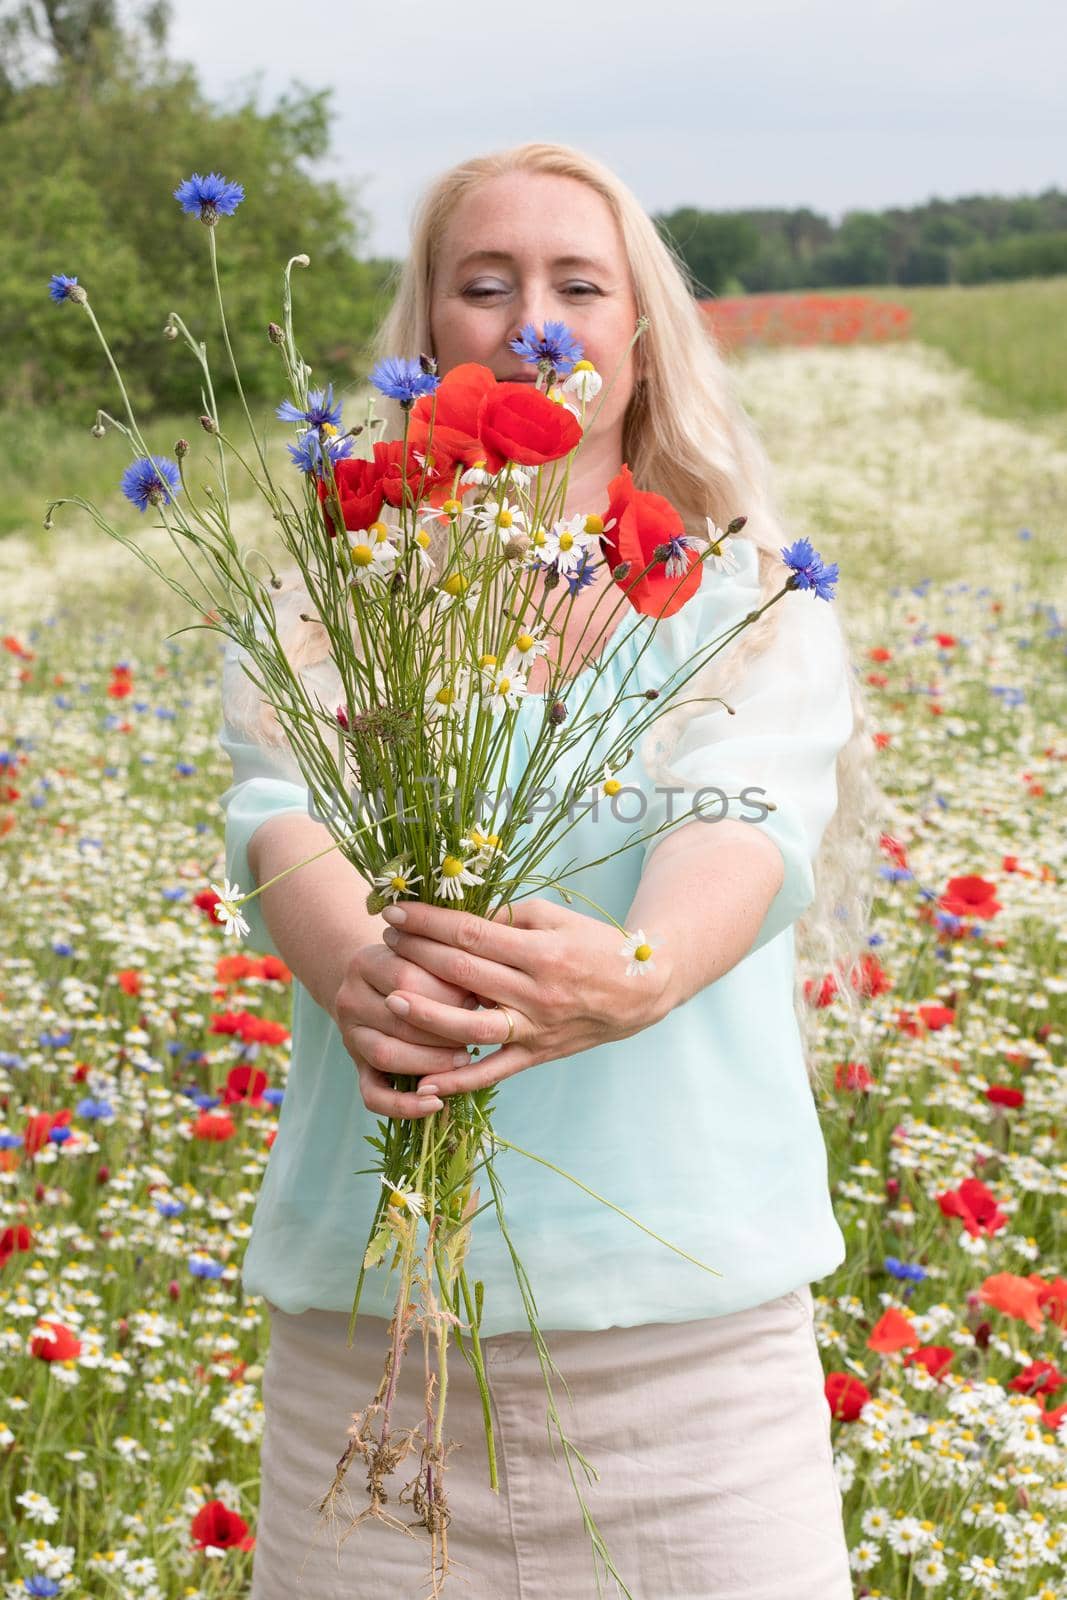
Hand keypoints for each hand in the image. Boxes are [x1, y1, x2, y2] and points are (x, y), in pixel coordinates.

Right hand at [334, 941, 480, 1119]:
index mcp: (365, 962)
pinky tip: (435, 1103)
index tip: (477, 997)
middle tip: (477, 1033)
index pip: (406, 978)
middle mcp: (350, 999)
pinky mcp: (357, 1068)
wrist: (375, 983)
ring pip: (386, 1055)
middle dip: (444, 1029)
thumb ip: (449, 969)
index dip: (446, 992)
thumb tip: (489, 996)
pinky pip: (373, 1096)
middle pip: (398, 1019)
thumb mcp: (425, 957)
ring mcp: (350, 1037)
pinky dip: (404, 1106)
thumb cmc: (415, 967)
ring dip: (430, 1061)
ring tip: (464, 1059)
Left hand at [376, 897, 669, 1097]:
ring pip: (471, 1026)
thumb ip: (508, 918)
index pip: (471, 934)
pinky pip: (493, 1071)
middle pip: (463, 973)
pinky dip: (459, 1079)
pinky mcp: (537, 1054)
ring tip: (391, 1000)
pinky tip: (425, 1082)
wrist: (642, 990)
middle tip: (384, 940)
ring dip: (427, 1014)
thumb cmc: (595, 945)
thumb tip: (457, 919)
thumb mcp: (556, 919)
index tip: (396, 911)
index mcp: (541, 951)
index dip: (429, 922)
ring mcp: (536, 1028)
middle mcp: (536, 992)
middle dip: (417, 954)